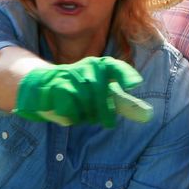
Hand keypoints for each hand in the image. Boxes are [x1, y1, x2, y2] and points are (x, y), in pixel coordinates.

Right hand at [14, 56, 147, 127]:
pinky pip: (70, 109)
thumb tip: (147, 116)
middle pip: (99, 92)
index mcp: (97, 66)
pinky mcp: (56, 89)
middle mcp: (84, 68)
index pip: (113, 66)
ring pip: (84, 102)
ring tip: (83, 115)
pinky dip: (72, 116)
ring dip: (86, 114)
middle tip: (108, 123)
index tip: (134, 85)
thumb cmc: (77, 91)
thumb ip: (121, 102)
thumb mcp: (99, 91)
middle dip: (105, 111)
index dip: (124, 74)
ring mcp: (69, 77)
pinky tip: (69, 115)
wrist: (41, 86)